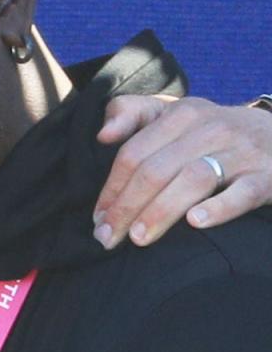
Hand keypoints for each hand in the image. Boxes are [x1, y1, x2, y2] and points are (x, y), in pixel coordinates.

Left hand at [92, 95, 271, 248]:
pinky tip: (196, 223)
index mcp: (180, 115)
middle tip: (108, 237)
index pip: (134, 154)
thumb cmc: (210, 130)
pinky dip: (219, 207)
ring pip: (192, 180)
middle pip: (156, 170)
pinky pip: (243, 192)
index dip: (111, 188)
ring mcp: (241, 151)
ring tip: (138, 238)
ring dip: (161, 211)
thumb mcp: (173, 113)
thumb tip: (103, 136)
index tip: (97, 218)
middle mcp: (209, 129)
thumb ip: (132, 114)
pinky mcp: (269, 174)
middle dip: (126, 207)